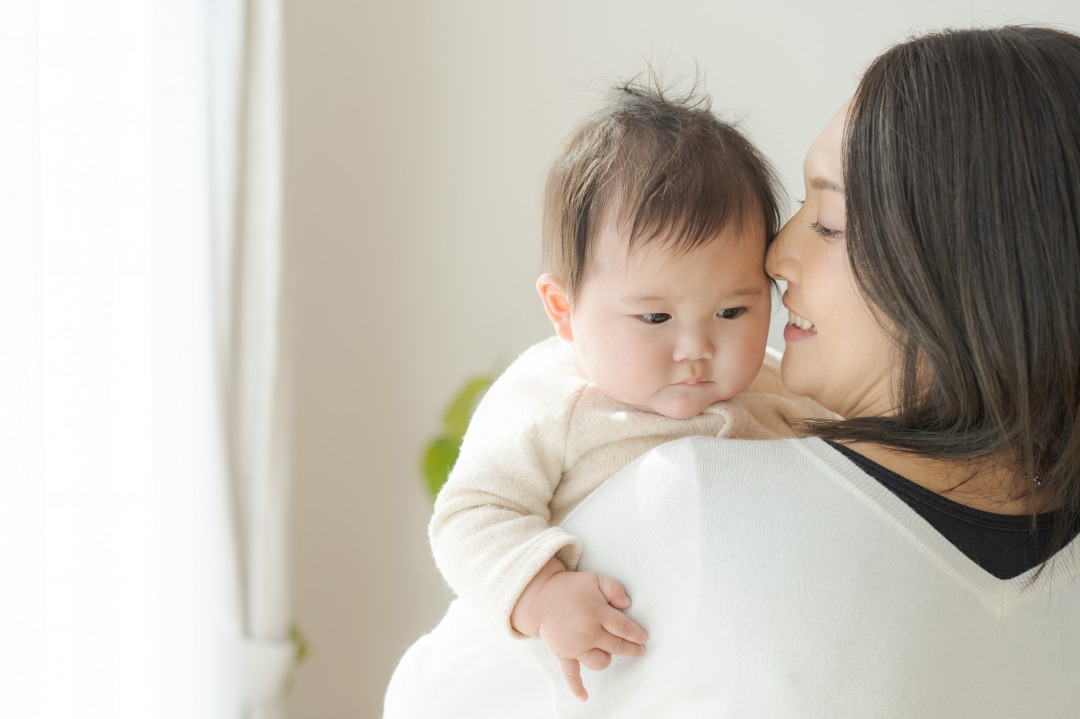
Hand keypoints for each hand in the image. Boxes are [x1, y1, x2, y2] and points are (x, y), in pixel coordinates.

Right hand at [510, 559, 647, 701]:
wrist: (540, 597)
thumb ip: (614, 589)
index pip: (623, 628)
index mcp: (597, 612)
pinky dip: (577, 687)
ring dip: (607, 659)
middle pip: (616, 646)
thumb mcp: (595, 579)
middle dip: (631, 649)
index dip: (636, 634)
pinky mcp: (563, 654)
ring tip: (608, 651)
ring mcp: (575, 646)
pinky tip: (584, 697)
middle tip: (639, 649)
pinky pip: (570, 674)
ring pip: (600, 662)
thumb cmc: (571, 588)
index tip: (643, 638)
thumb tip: (628, 605)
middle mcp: (588, 632)